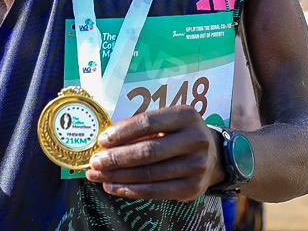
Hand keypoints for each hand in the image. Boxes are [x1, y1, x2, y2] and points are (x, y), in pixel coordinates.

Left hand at [85, 106, 222, 201]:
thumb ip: (141, 127)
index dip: (122, 132)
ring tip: (98, 176)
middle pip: (147, 151)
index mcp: (186, 115)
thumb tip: (106, 140)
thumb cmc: (179, 135)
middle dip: (117, 158)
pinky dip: (131, 191)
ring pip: (149, 174)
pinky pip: (156, 192)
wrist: (213, 156)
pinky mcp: (193, 188)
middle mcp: (195, 139)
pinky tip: (114, 187)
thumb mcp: (167, 122)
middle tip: (95, 162)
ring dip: (118, 176)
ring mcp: (196, 165)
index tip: (102, 140)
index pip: (148, 122)